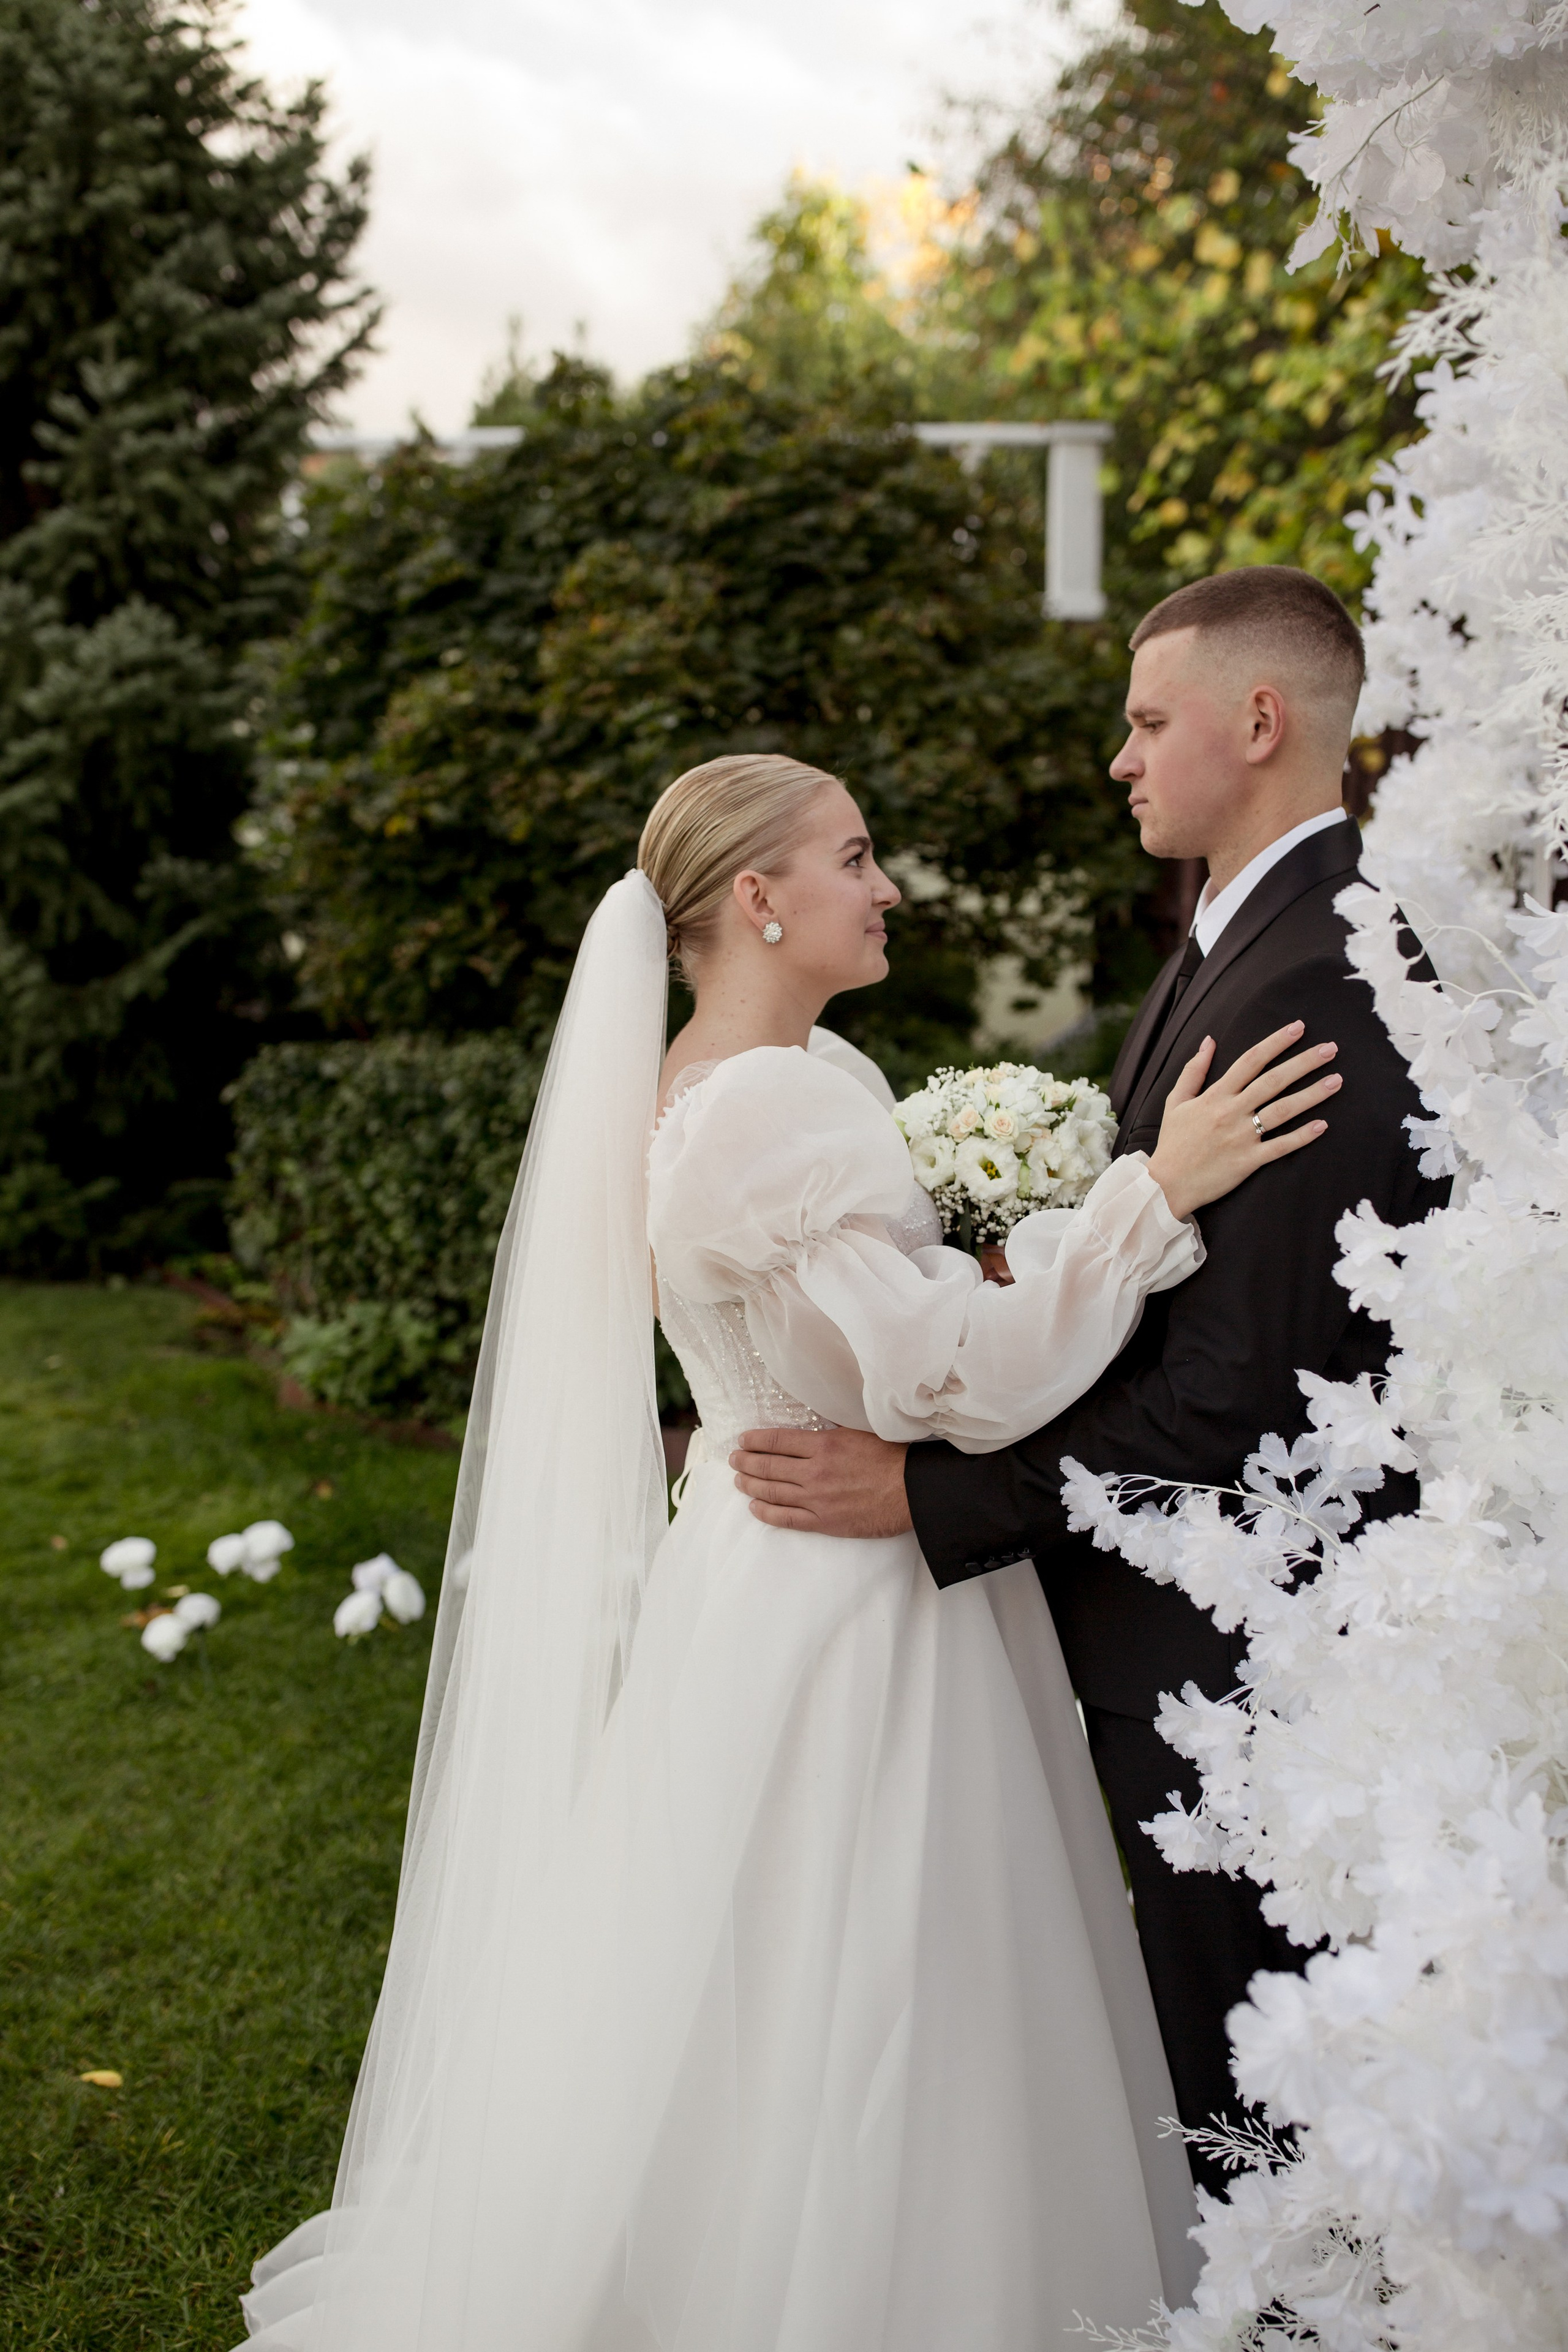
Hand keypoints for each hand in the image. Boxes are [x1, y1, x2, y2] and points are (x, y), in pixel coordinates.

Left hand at [729, 1426, 912, 1536]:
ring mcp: (817, 1499)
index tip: (743, 1439)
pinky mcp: (824, 1522)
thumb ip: (832, 1430)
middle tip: (734, 1459)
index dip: (755, 1440)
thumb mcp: (859, 1432)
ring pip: (772, 1491)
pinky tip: (755, 1507)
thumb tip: (814, 1423)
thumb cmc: (892, 1458)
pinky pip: (786, 1519)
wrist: (912, 1491)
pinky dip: (766, 1513)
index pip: (778, 1440)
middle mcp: (814, 1471)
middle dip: (746, 1461)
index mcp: (823, 1445)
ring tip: (738, 1480)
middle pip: (769, 1465)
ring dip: (750, 1484)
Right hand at [1147, 1020, 1340, 1220]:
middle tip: (1331, 1048)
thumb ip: (1193, 1070)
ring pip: (1283, 1110)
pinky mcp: (1248, 1161)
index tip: (1299, 1027)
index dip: (1276, 1042)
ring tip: (1336, 1080)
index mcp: (1215, 1095)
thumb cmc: (1173, 1142)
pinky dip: (1302, 1136)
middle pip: (1273, 1080)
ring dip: (1312, 1094)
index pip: (1250, 1060)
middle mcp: (1231, 1111)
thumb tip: (1208, 1041)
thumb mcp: (1175, 1101)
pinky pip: (1280, 1146)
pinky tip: (1323, 1125)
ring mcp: (1241, 1136)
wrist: (1166, 1184)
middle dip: (1304, 1062)